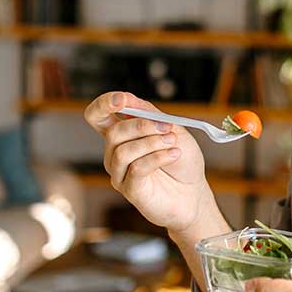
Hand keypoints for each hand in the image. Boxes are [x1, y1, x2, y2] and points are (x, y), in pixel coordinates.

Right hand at [83, 91, 213, 232]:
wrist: (194, 192)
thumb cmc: (182, 160)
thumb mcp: (171, 128)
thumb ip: (149, 113)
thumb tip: (128, 99)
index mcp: (122, 134)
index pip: (97, 115)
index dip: (103, 104)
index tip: (122, 99)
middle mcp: (114, 152)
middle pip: (112, 132)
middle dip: (141, 126)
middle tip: (167, 128)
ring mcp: (120, 173)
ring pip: (123, 151)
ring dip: (152, 143)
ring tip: (172, 144)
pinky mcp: (129, 190)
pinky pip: (136, 168)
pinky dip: (157, 158)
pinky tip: (174, 155)